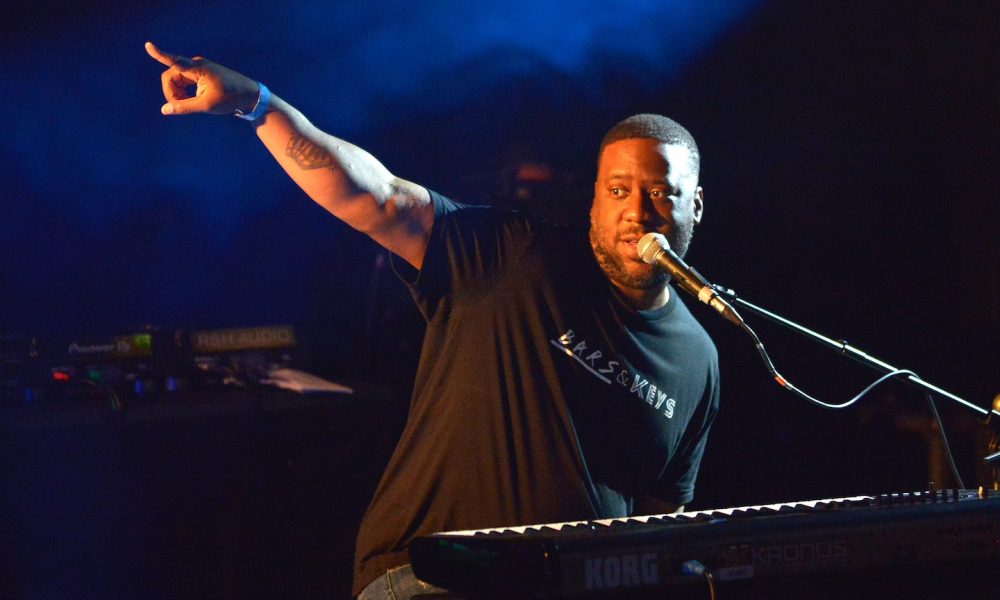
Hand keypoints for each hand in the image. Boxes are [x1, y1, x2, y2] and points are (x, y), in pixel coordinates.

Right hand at [145, 41, 260, 116]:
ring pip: (176, 80)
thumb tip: (165, 110)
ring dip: (177, 93)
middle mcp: (196, 65)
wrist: (249, 95)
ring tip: (189, 105)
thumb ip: (184, 107)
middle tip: (179, 108)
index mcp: (198, 68)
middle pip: (171, 77)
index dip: (160, 55)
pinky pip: (183, 82)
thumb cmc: (230, 99)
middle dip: (171, 92)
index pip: (175, 61)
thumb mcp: (206, 105)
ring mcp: (198, 69)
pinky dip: (184, 92)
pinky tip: (192, 100)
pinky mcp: (200, 74)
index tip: (148, 46)